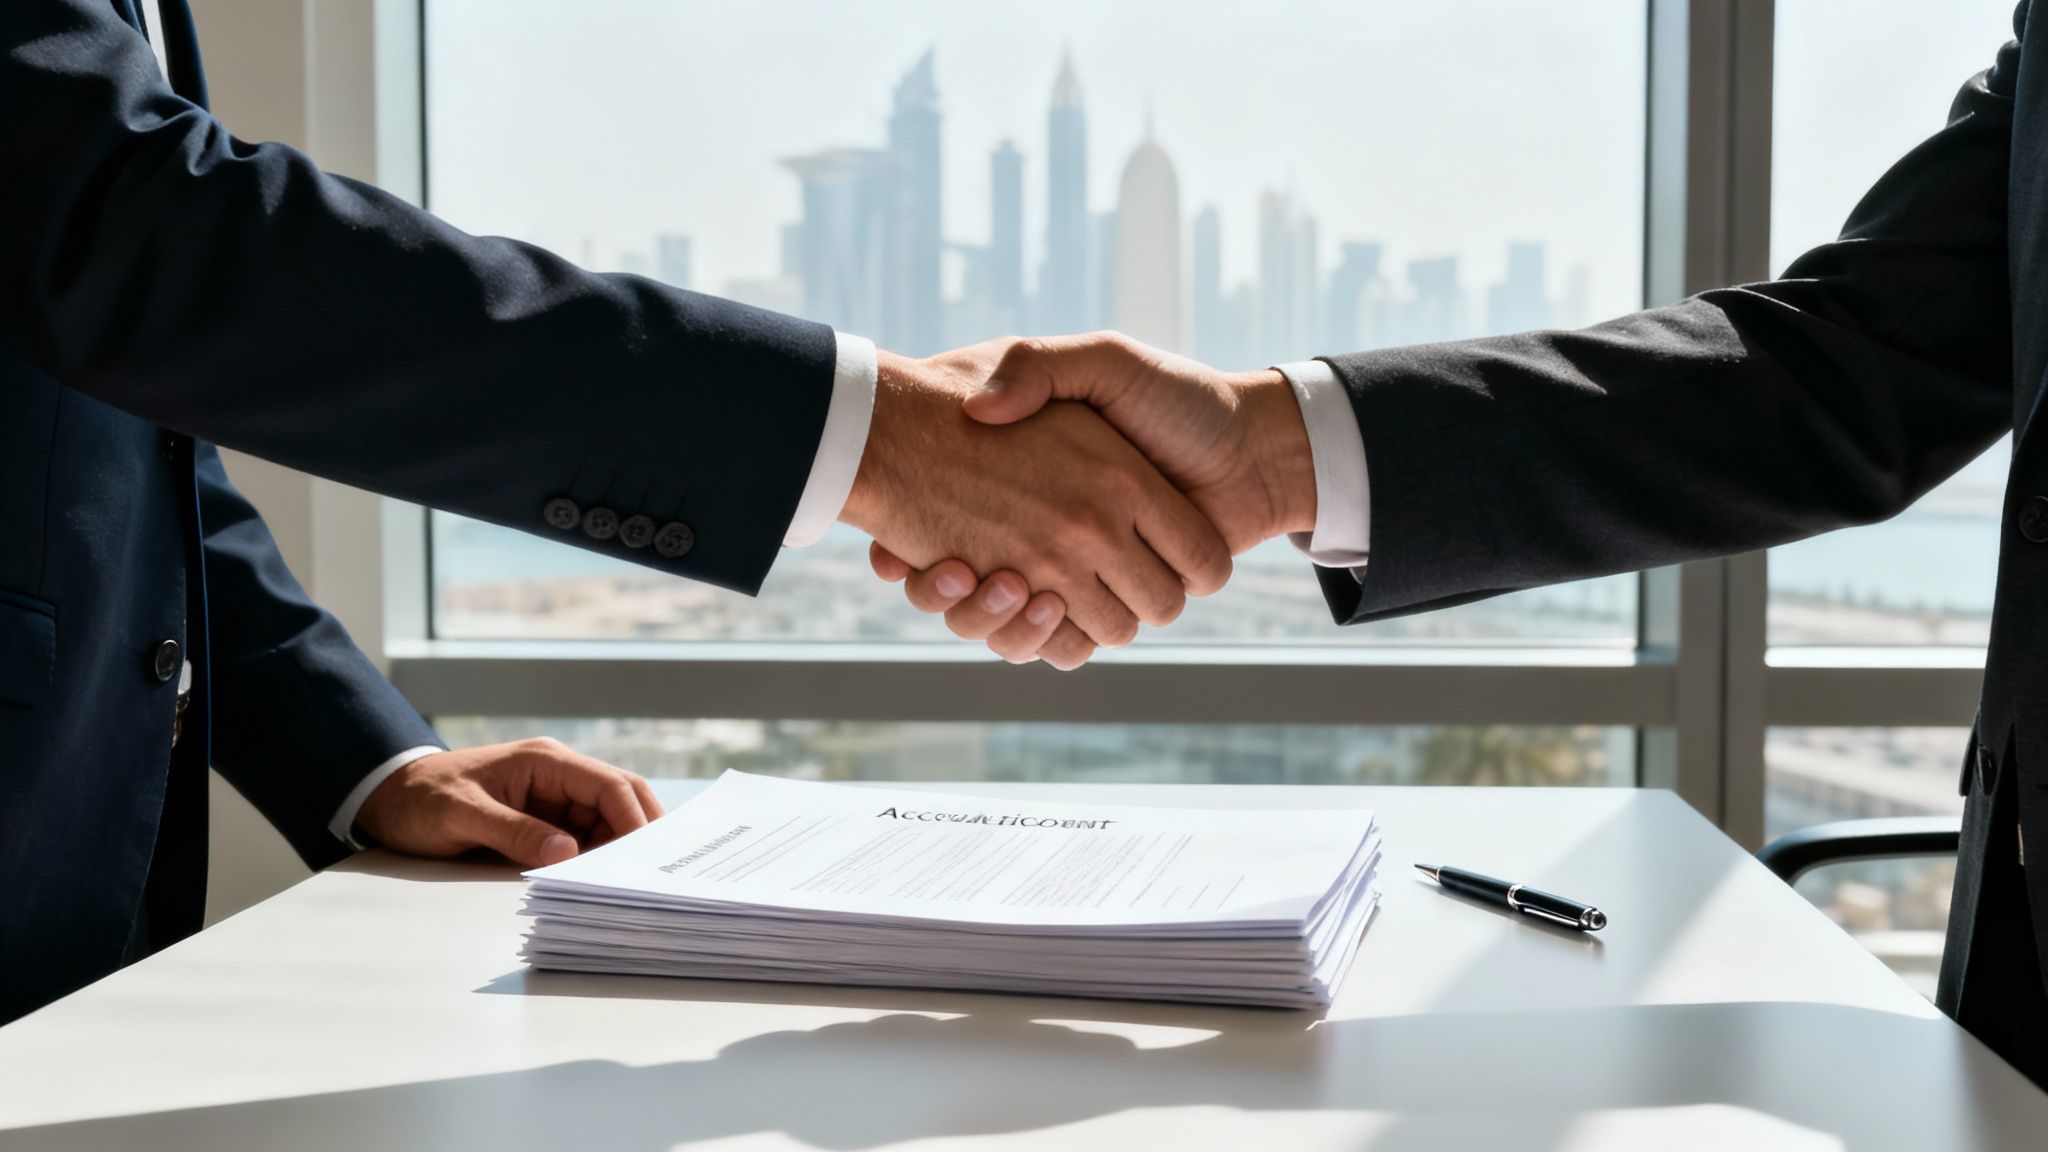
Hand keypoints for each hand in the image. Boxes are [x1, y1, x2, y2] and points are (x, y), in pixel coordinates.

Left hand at [352, 739, 663, 866]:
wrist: (388, 797)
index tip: (644, 858)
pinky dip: (595, 858)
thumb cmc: (421, 798)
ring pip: (606, 823)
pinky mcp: (543, 821)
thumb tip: (567, 854)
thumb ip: (514, 832)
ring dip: (617, 850)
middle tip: (653, 872)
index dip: (633, 820)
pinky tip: (599, 880)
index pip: (610, 785)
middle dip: (639, 833)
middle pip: (620, 801)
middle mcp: (558, 776)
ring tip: (628, 883)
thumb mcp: (462, 814)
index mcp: (546, 761)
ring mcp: (553, 799)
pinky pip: (582, 838)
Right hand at [841, 339, 1232, 651]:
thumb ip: (1040, 367)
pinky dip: (1040, 640)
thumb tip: (978, 410)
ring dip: (992, 619)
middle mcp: (1050, 537)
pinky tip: (1036, 604)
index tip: (902, 543)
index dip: (922, 549)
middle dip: (956, 595)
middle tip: (949, 568)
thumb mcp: (1102, 361)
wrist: (1253, 447)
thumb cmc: (1179, 400)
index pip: (943, 534)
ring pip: (1010, 628)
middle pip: (971, 595)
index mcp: (1033, 487)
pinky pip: (1060, 648)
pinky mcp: (1110, 608)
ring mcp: (1078, 576)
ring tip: (987, 580)